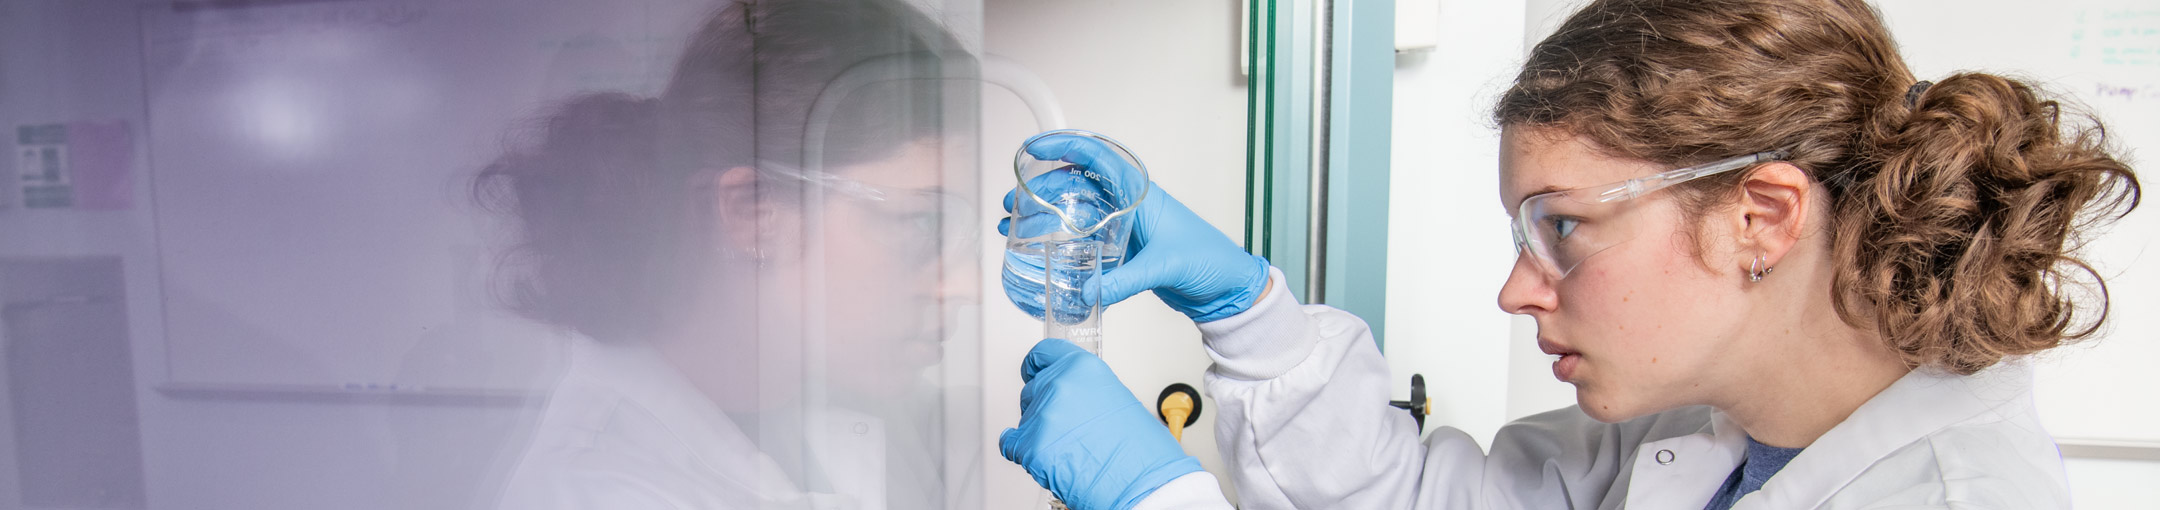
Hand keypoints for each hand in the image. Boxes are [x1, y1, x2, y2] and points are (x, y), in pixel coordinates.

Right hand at [998, 133, 1269, 321]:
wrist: (1227, 286)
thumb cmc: (1209, 261)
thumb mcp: (1165, 266)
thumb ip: (1125, 280)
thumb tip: (1088, 290)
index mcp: (1141, 193)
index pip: (1097, 157)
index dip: (1064, 146)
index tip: (1033, 148)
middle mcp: (1129, 204)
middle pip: (1076, 184)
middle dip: (1041, 189)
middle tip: (1013, 204)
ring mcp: (1124, 225)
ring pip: (1075, 209)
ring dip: (1044, 213)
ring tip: (1014, 226)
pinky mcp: (1122, 248)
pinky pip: (1084, 236)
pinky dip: (1060, 238)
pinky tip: (1040, 248)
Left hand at [1000, 338, 1201, 509]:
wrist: (1142, 483)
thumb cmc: (1140, 449)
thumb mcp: (1117, 399)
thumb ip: (1087, 390)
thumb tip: (1073, 398)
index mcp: (1083, 368)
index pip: (1043, 354)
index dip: (1035, 365)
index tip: (1032, 370)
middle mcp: (1060, 385)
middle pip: (1032, 389)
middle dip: (1042, 406)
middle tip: (1063, 425)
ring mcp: (1043, 415)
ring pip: (1025, 418)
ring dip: (1038, 431)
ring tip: (1068, 447)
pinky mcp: (1031, 445)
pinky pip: (1012, 444)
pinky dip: (1023, 451)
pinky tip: (1044, 456)